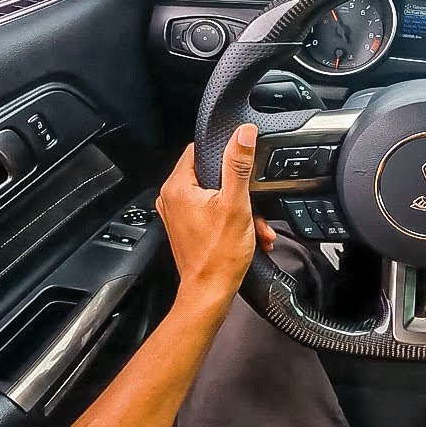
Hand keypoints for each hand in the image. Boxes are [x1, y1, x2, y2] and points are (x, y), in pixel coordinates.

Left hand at [155, 125, 277, 311]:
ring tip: (254, 225)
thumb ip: (238, 165)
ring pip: (214, 195)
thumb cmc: (220, 256)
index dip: (225, 155)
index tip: (242, 168)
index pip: (199, 150)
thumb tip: (243, 134)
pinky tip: (247, 232)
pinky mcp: (185, 228)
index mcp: (177, 187)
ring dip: (239, 208)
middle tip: (253, 206)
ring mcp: (177, 215)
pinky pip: (210, 212)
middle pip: (210, 175)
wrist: (210, 292)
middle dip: (239, 190)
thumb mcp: (236, 204)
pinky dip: (230, 219)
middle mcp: (171, 199)